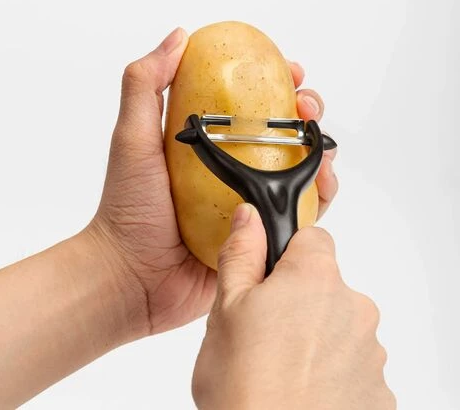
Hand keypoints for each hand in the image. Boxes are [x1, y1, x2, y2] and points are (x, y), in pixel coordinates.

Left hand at [85, 28, 338, 338]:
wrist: (133, 279)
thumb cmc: (129, 210)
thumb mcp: (131, 139)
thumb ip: (145, 86)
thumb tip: (179, 37)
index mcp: (206, 143)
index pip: (248, 103)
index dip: (274, 82)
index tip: (291, 71)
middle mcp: (231, 169)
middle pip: (280, 134)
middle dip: (305, 115)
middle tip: (309, 109)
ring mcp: (247, 202)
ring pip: (297, 172)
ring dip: (319, 154)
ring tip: (323, 150)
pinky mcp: (259, 234)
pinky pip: (297, 214)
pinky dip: (317, 198)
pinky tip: (322, 187)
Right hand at [192, 205, 394, 409]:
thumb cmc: (243, 383)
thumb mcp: (226, 308)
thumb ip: (241, 253)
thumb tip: (250, 216)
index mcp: (316, 278)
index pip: (313, 238)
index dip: (288, 254)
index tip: (270, 277)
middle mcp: (353, 307)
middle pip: (325, 284)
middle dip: (299, 298)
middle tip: (265, 329)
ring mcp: (370, 350)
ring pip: (338, 324)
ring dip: (316, 335)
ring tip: (281, 366)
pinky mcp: (378, 389)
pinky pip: (351, 362)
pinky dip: (331, 369)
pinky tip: (303, 389)